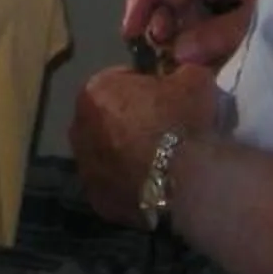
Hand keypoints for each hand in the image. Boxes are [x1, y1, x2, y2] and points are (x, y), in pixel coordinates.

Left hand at [71, 61, 219, 226]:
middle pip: (106, 119)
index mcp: (95, 91)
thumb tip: (180, 78)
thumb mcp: (193, 79)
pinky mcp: (98, 200)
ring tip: (159, 160)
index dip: (142, 86)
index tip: (162, 96)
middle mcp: (79, 128)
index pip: (117, 80)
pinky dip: (128, 182)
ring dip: (125, 153)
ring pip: (106, 154)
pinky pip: (113, 185)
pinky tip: (153, 183)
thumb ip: (179, 73)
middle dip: (128, 121)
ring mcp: (85, 168)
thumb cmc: (181, 121)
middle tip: (160, 128)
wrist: (184, 179)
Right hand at [120, 0, 272, 68]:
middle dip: (158, 20)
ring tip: (173, 62)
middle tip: (158, 52)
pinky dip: (186, 47)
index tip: (134, 27)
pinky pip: (194, 30)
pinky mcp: (223, 20)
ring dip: (171, 38)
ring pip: (177, 13)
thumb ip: (215, 33)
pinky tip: (183, 65)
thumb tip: (176, 50)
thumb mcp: (258, 17)